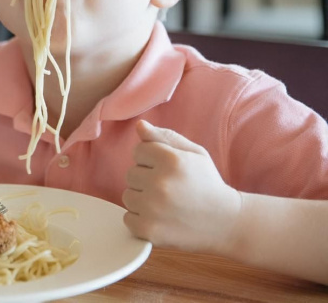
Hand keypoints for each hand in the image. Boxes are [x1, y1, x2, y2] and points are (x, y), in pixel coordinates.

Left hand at [122, 120, 241, 254]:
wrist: (227, 222)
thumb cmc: (208, 184)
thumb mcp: (194, 153)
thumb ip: (164, 137)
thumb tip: (139, 125)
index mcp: (171, 160)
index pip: (138, 150)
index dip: (152, 159)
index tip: (168, 169)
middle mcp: (160, 183)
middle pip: (131, 174)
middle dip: (146, 179)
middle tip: (169, 188)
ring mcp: (153, 208)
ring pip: (128, 196)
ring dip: (142, 199)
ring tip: (165, 204)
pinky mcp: (149, 230)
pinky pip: (128, 219)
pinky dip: (140, 220)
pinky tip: (161, 218)